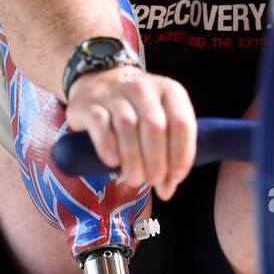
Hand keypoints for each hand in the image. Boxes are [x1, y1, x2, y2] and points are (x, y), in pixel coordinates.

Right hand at [64, 65, 196, 200]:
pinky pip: (101, 124)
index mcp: (170, 91)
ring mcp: (115, 93)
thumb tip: (167, 190)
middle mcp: (143, 88)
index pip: (182, 124)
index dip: (181, 156)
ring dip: (133, 159)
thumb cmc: (137, 110)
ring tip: (134, 179)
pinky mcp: (91, 104)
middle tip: (152, 181)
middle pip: (155, 127)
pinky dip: (108, 146)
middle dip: (156, 161)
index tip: (174, 178)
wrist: (98, 83)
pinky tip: (113, 162)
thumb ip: (168, 153)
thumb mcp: (160, 121)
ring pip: (128, 126)